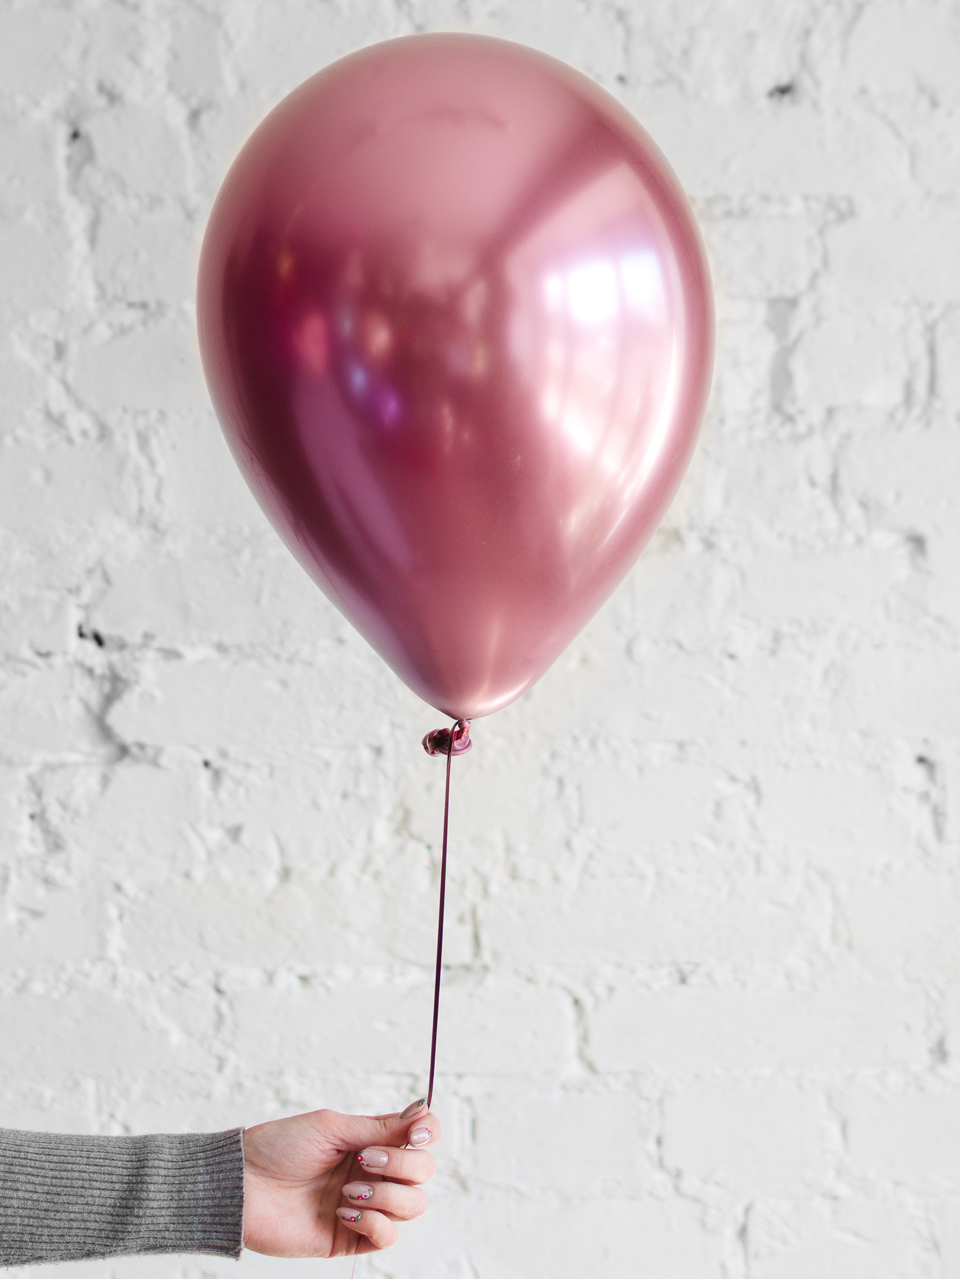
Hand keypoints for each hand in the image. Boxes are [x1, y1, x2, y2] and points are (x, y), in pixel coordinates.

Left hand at [242, 1100, 439, 1257]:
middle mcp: (375, 1174)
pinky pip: (387, 1237)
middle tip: (364, 1160)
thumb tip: (422, 1112)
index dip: (430, 1133)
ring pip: (412, 1206)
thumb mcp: (332, 1127)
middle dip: (401, 1165)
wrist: (243, 1186)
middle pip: (423, 1173)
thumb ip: (379, 1127)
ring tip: (347, 1189)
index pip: (421, 1138)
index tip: (418, 1133)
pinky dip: (373, 1222)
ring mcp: (365, 1206)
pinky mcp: (351, 1239)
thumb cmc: (280, 1147)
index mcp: (371, 1142)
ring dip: (386, 1195)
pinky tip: (343, 1211)